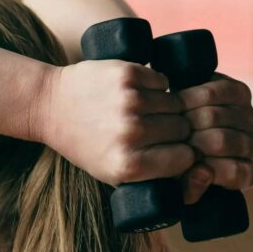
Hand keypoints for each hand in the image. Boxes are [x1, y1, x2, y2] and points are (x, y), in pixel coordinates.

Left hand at [44, 60, 194, 186]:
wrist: (51, 106)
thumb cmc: (85, 144)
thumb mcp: (112, 173)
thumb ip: (153, 177)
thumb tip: (201, 172)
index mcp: (129, 165)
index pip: (186, 159)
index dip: (183, 153)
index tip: (174, 148)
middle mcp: (131, 134)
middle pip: (183, 129)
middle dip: (177, 129)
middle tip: (159, 126)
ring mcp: (129, 101)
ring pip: (176, 102)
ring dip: (169, 105)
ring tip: (150, 110)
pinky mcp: (126, 74)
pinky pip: (162, 79)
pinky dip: (156, 85)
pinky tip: (141, 92)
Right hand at [176, 73, 252, 203]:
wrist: (170, 130)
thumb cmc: (175, 165)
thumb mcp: (178, 185)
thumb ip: (191, 188)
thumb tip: (204, 172)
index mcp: (244, 175)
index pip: (235, 173)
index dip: (206, 166)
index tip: (182, 160)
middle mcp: (251, 147)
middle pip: (221, 141)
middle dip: (190, 140)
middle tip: (169, 136)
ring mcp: (248, 120)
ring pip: (218, 116)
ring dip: (189, 117)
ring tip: (171, 120)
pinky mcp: (242, 94)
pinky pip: (225, 91)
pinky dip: (200, 93)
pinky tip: (183, 98)